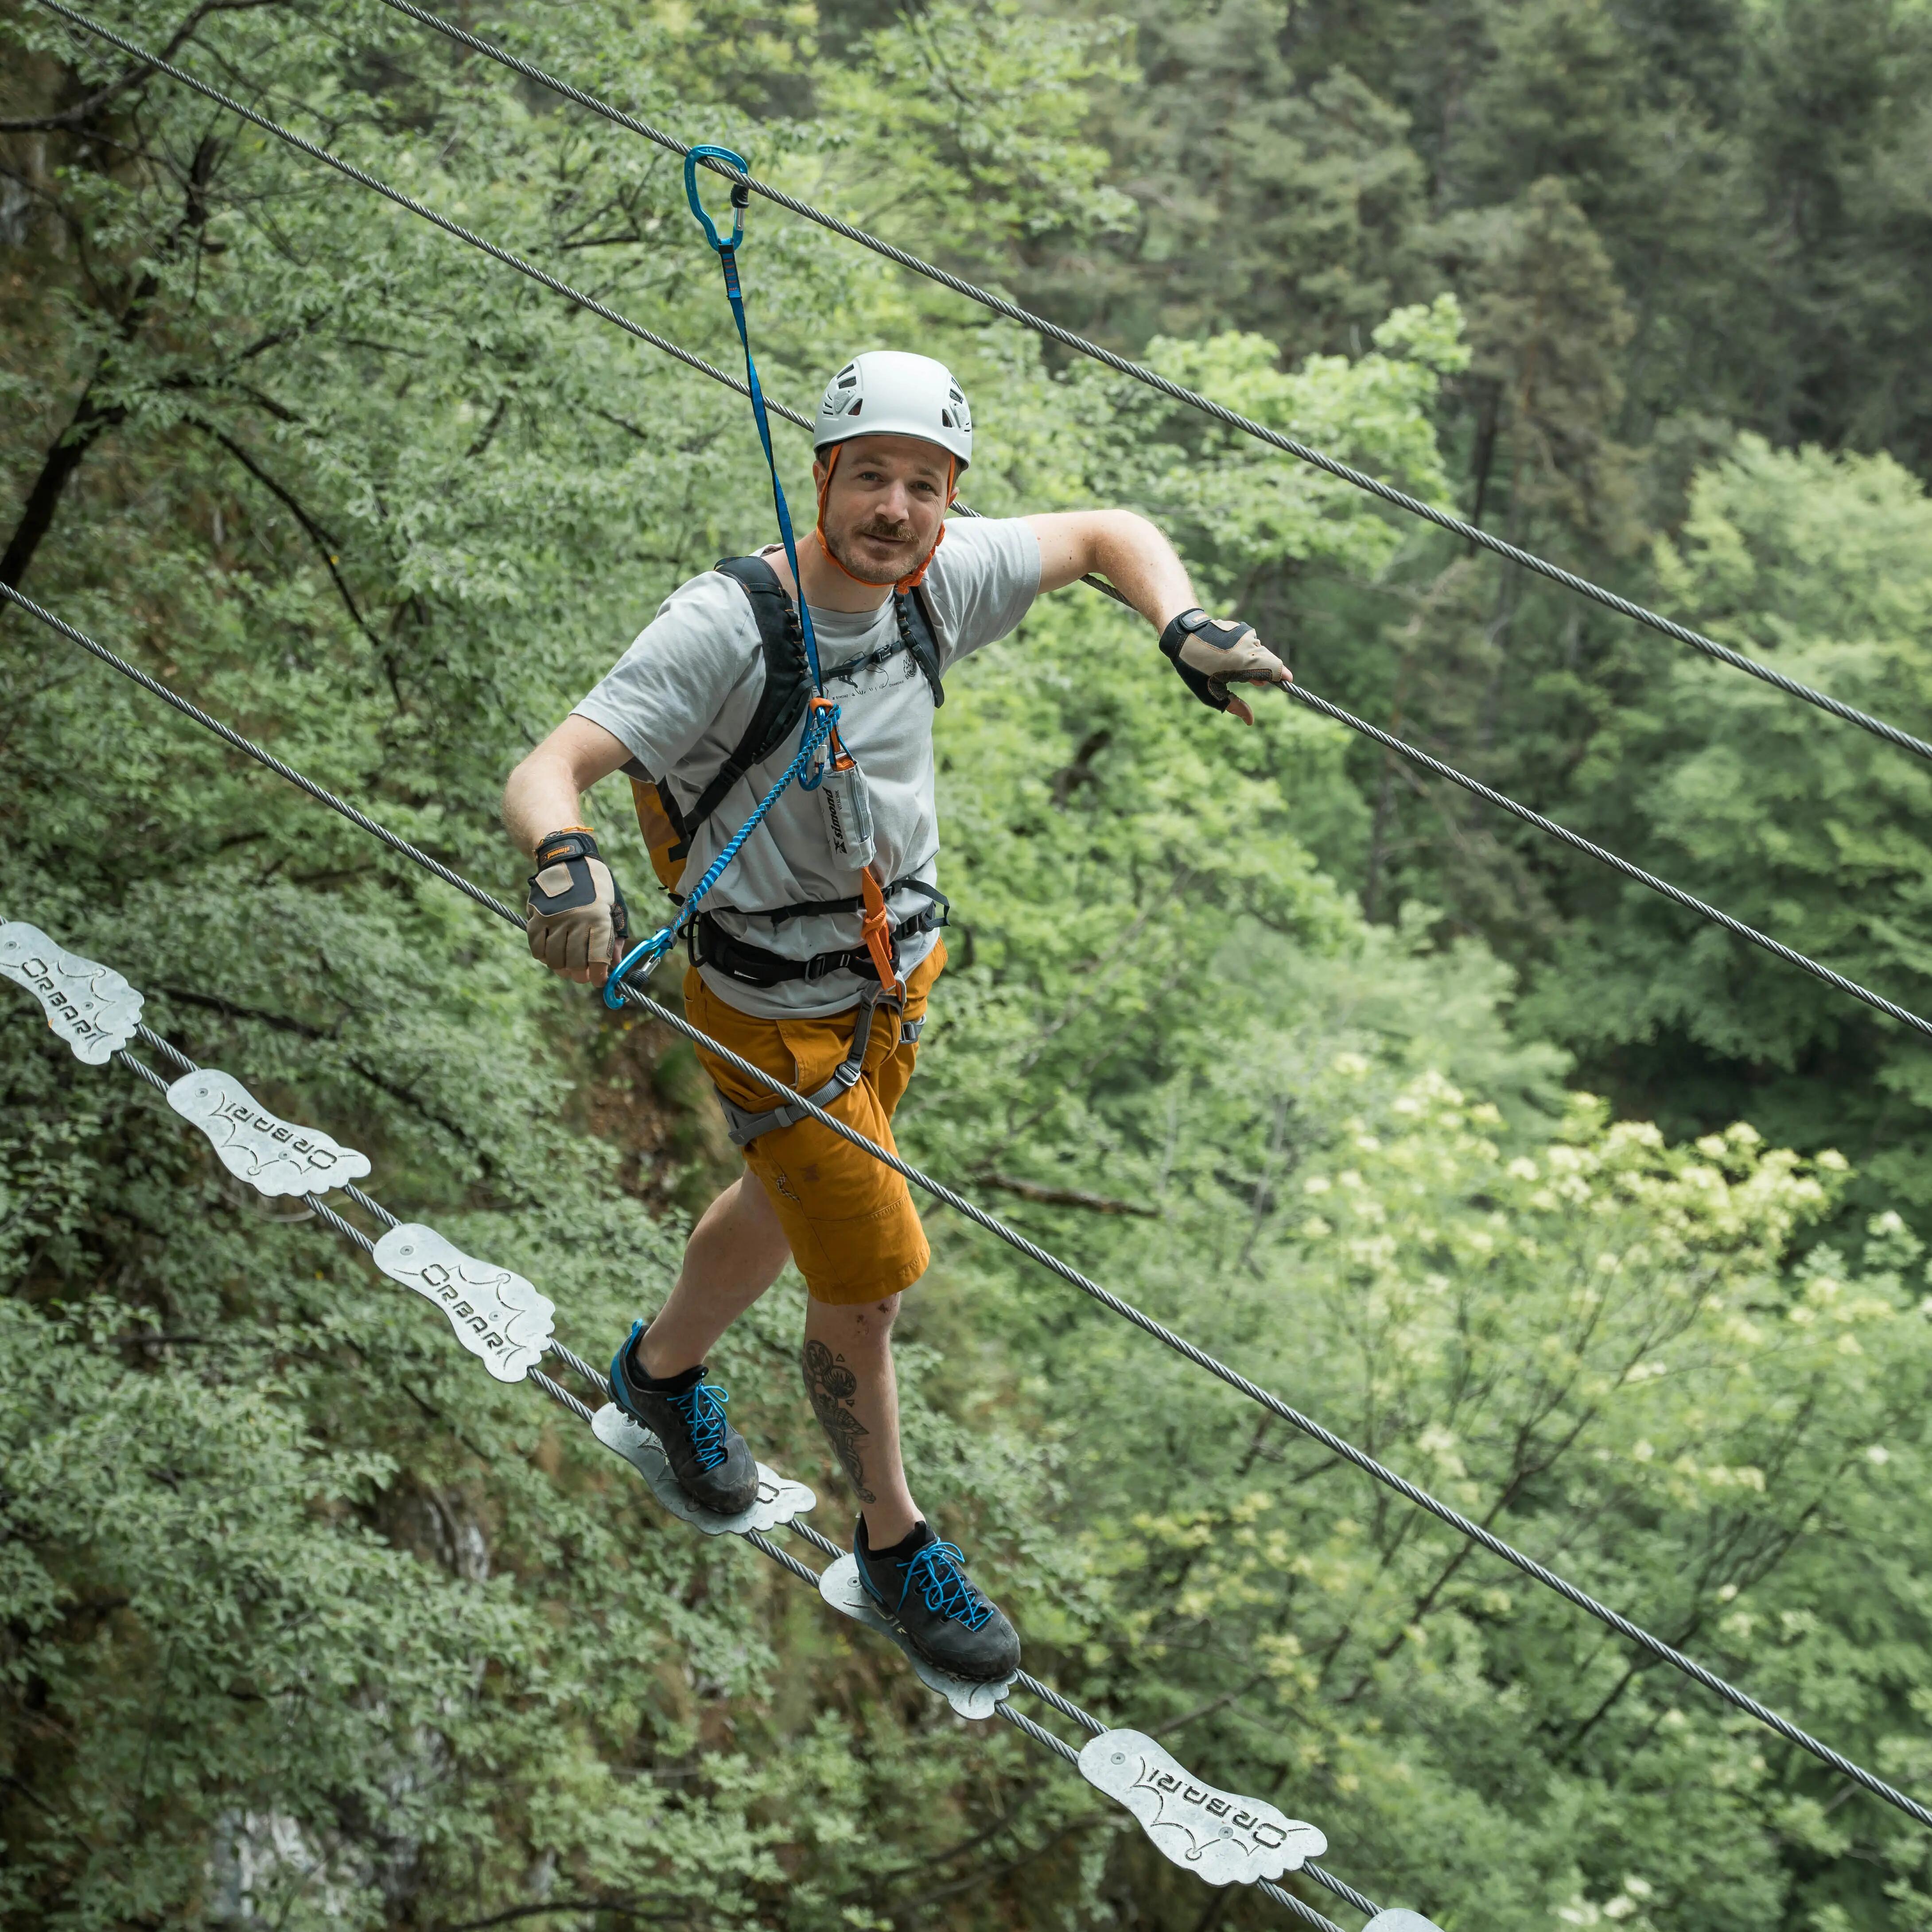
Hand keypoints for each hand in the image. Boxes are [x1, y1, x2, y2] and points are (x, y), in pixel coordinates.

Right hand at [526, 828, 631, 985]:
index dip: (598, 976)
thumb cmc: (597, 885)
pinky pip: (537, 947)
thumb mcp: (614, 907)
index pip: (597, 959)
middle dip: (580, 975)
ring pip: (555, 959)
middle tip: (582, 975)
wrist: (568, 859)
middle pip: (574, 963)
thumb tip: (615, 964)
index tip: (599, 981)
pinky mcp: (536, 916)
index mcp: (599, 919)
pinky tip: (551, 955)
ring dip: (562, 968)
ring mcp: (554, 919)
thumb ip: (614, 937)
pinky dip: (543, 956)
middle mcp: (576, 921)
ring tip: (567, 967)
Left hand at [1159, 608, 1291, 725]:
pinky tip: (1236, 661)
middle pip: (1270, 660)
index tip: (1287, 683)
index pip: (1275, 668)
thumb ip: (1234, 706)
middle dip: (1268, 673)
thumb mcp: (1211, 693)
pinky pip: (1251, 643)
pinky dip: (1249, 653)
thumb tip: (1250, 721)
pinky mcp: (1241, 628)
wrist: (1183, 636)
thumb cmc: (1195, 668)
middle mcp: (1249, 646)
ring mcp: (1246, 634)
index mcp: (1245, 663)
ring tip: (1244, 676)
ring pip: (1260, 652)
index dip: (1283, 677)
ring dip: (1257, 664)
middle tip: (1258, 684)